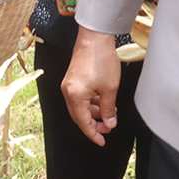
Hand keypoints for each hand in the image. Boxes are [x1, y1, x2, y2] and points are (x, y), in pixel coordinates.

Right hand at [60, 27, 121, 145]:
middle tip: (108, 128)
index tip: (102, 141)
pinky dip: (91, 102)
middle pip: (79, 116)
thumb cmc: (101, 59)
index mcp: (75, 96)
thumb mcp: (110, 88)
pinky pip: (80, 97)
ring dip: (94, 113)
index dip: (93, 134)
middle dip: (94, 124)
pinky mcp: (73, 78)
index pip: (83, 123)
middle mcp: (68, 91)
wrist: (95, 36)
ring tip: (109, 114)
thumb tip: (109, 123)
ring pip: (80, 106)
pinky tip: (103, 102)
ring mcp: (69, 84)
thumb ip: (109, 109)